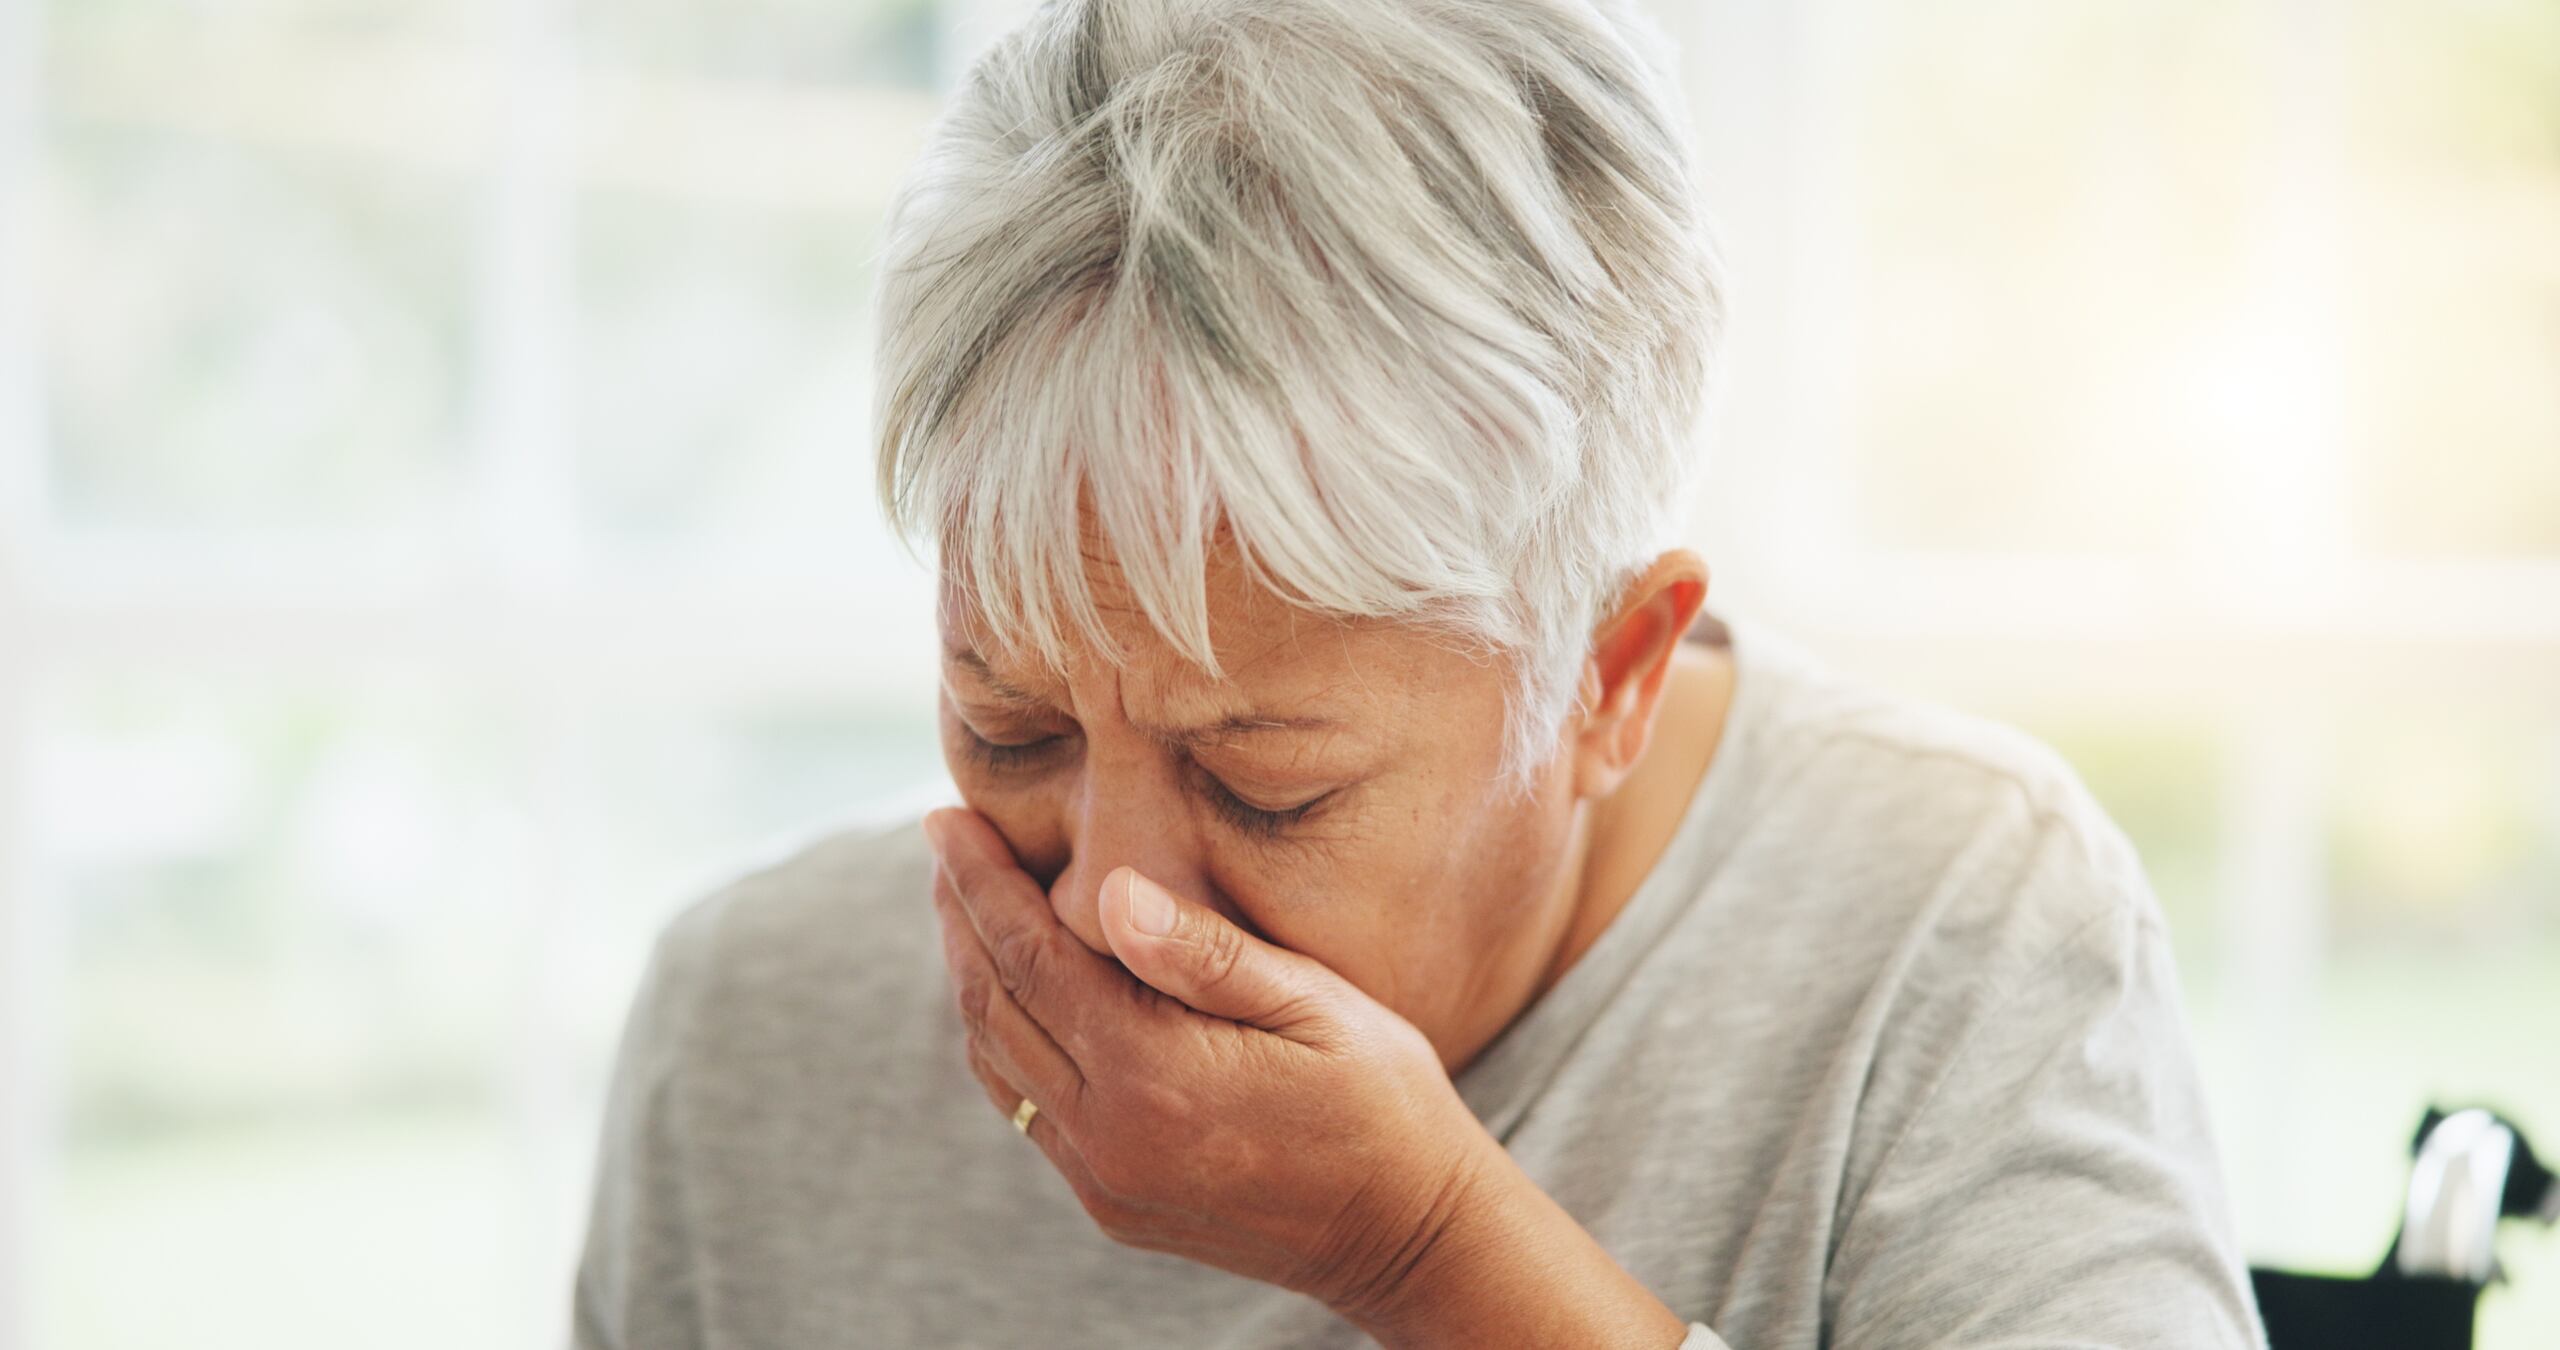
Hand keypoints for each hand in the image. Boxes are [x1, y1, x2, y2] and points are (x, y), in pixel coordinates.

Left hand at [923, 805, 1501, 1323]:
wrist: (1411, 1236)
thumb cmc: (1382, 1104)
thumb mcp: (1316, 1006)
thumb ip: (1206, 954)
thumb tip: (1109, 892)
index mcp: (1152, 1073)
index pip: (1029, 957)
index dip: (981, 883)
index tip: (947, 819)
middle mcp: (1108, 1134)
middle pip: (995, 1007)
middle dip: (961, 919)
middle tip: (947, 846)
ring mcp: (1104, 1178)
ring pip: (998, 1064)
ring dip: (974, 980)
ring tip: (966, 907)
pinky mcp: (1113, 1203)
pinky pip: (1028, 1111)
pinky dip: (1006, 1041)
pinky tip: (1019, 997)